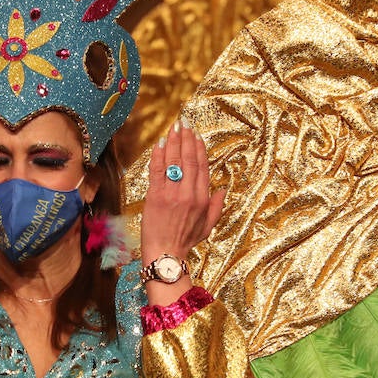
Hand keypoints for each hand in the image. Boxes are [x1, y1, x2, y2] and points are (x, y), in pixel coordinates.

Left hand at [139, 120, 225, 265]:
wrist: (165, 254)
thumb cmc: (185, 241)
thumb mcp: (208, 226)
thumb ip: (216, 207)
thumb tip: (222, 190)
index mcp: (202, 199)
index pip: (202, 167)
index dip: (199, 149)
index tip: (197, 135)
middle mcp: (188, 194)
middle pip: (189, 160)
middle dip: (187, 138)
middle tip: (184, 123)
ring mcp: (171, 194)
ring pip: (173, 162)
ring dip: (173, 142)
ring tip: (173, 127)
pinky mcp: (155, 196)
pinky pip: (157, 171)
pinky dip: (158, 156)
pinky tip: (159, 143)